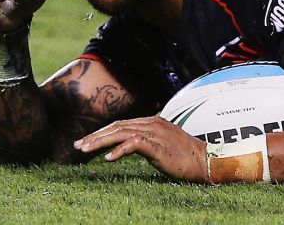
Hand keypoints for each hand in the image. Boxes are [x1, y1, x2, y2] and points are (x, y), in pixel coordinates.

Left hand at [74, 117, 209, 183]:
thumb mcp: (161, 145)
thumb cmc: (184, 157)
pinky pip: (134, 144)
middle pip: (117, 126)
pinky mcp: (158, 145)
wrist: (205, 162)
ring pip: (121, 133)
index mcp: (152, 122)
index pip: (121, 124)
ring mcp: (155, 132)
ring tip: (85, 150)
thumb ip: (146, 141)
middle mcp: (152, 123)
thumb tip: (128, 146)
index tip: (86, 142)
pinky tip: (108, 158)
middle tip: (78, 146)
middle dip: (95, 136)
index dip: (102, 132)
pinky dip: (119, 150)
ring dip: (101, 141)